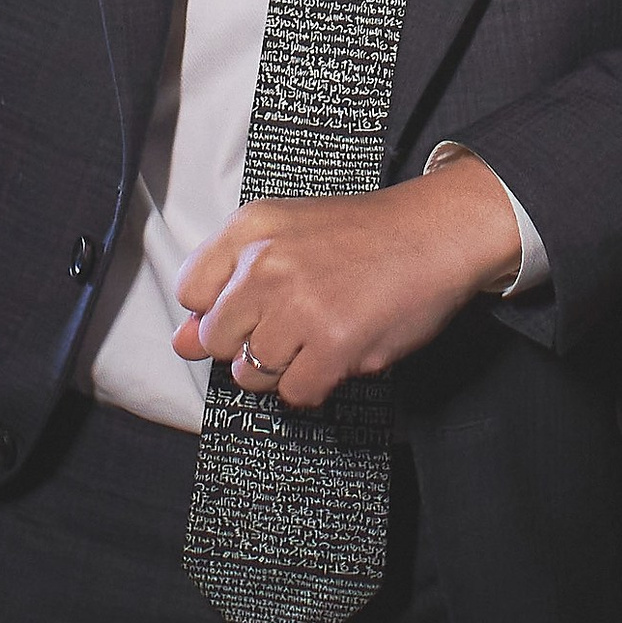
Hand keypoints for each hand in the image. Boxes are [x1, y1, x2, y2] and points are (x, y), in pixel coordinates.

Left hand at [170, 155, 522, 408]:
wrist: (438, 233)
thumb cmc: (366, 236)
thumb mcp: (288, 234)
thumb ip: (229, 282)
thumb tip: (183, 341)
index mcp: (252, 228)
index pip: (189, 291)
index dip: (218, 308)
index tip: (251, 305)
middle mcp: (267, 263)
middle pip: (216, 340)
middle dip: (249, 343)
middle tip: (294, 321)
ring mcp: (299, 306)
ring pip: (251, 374)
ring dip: (284, 367)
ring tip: (320, 334)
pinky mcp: (333, 344)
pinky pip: (295, 394)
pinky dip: (315, 384)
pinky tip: (338, 352)